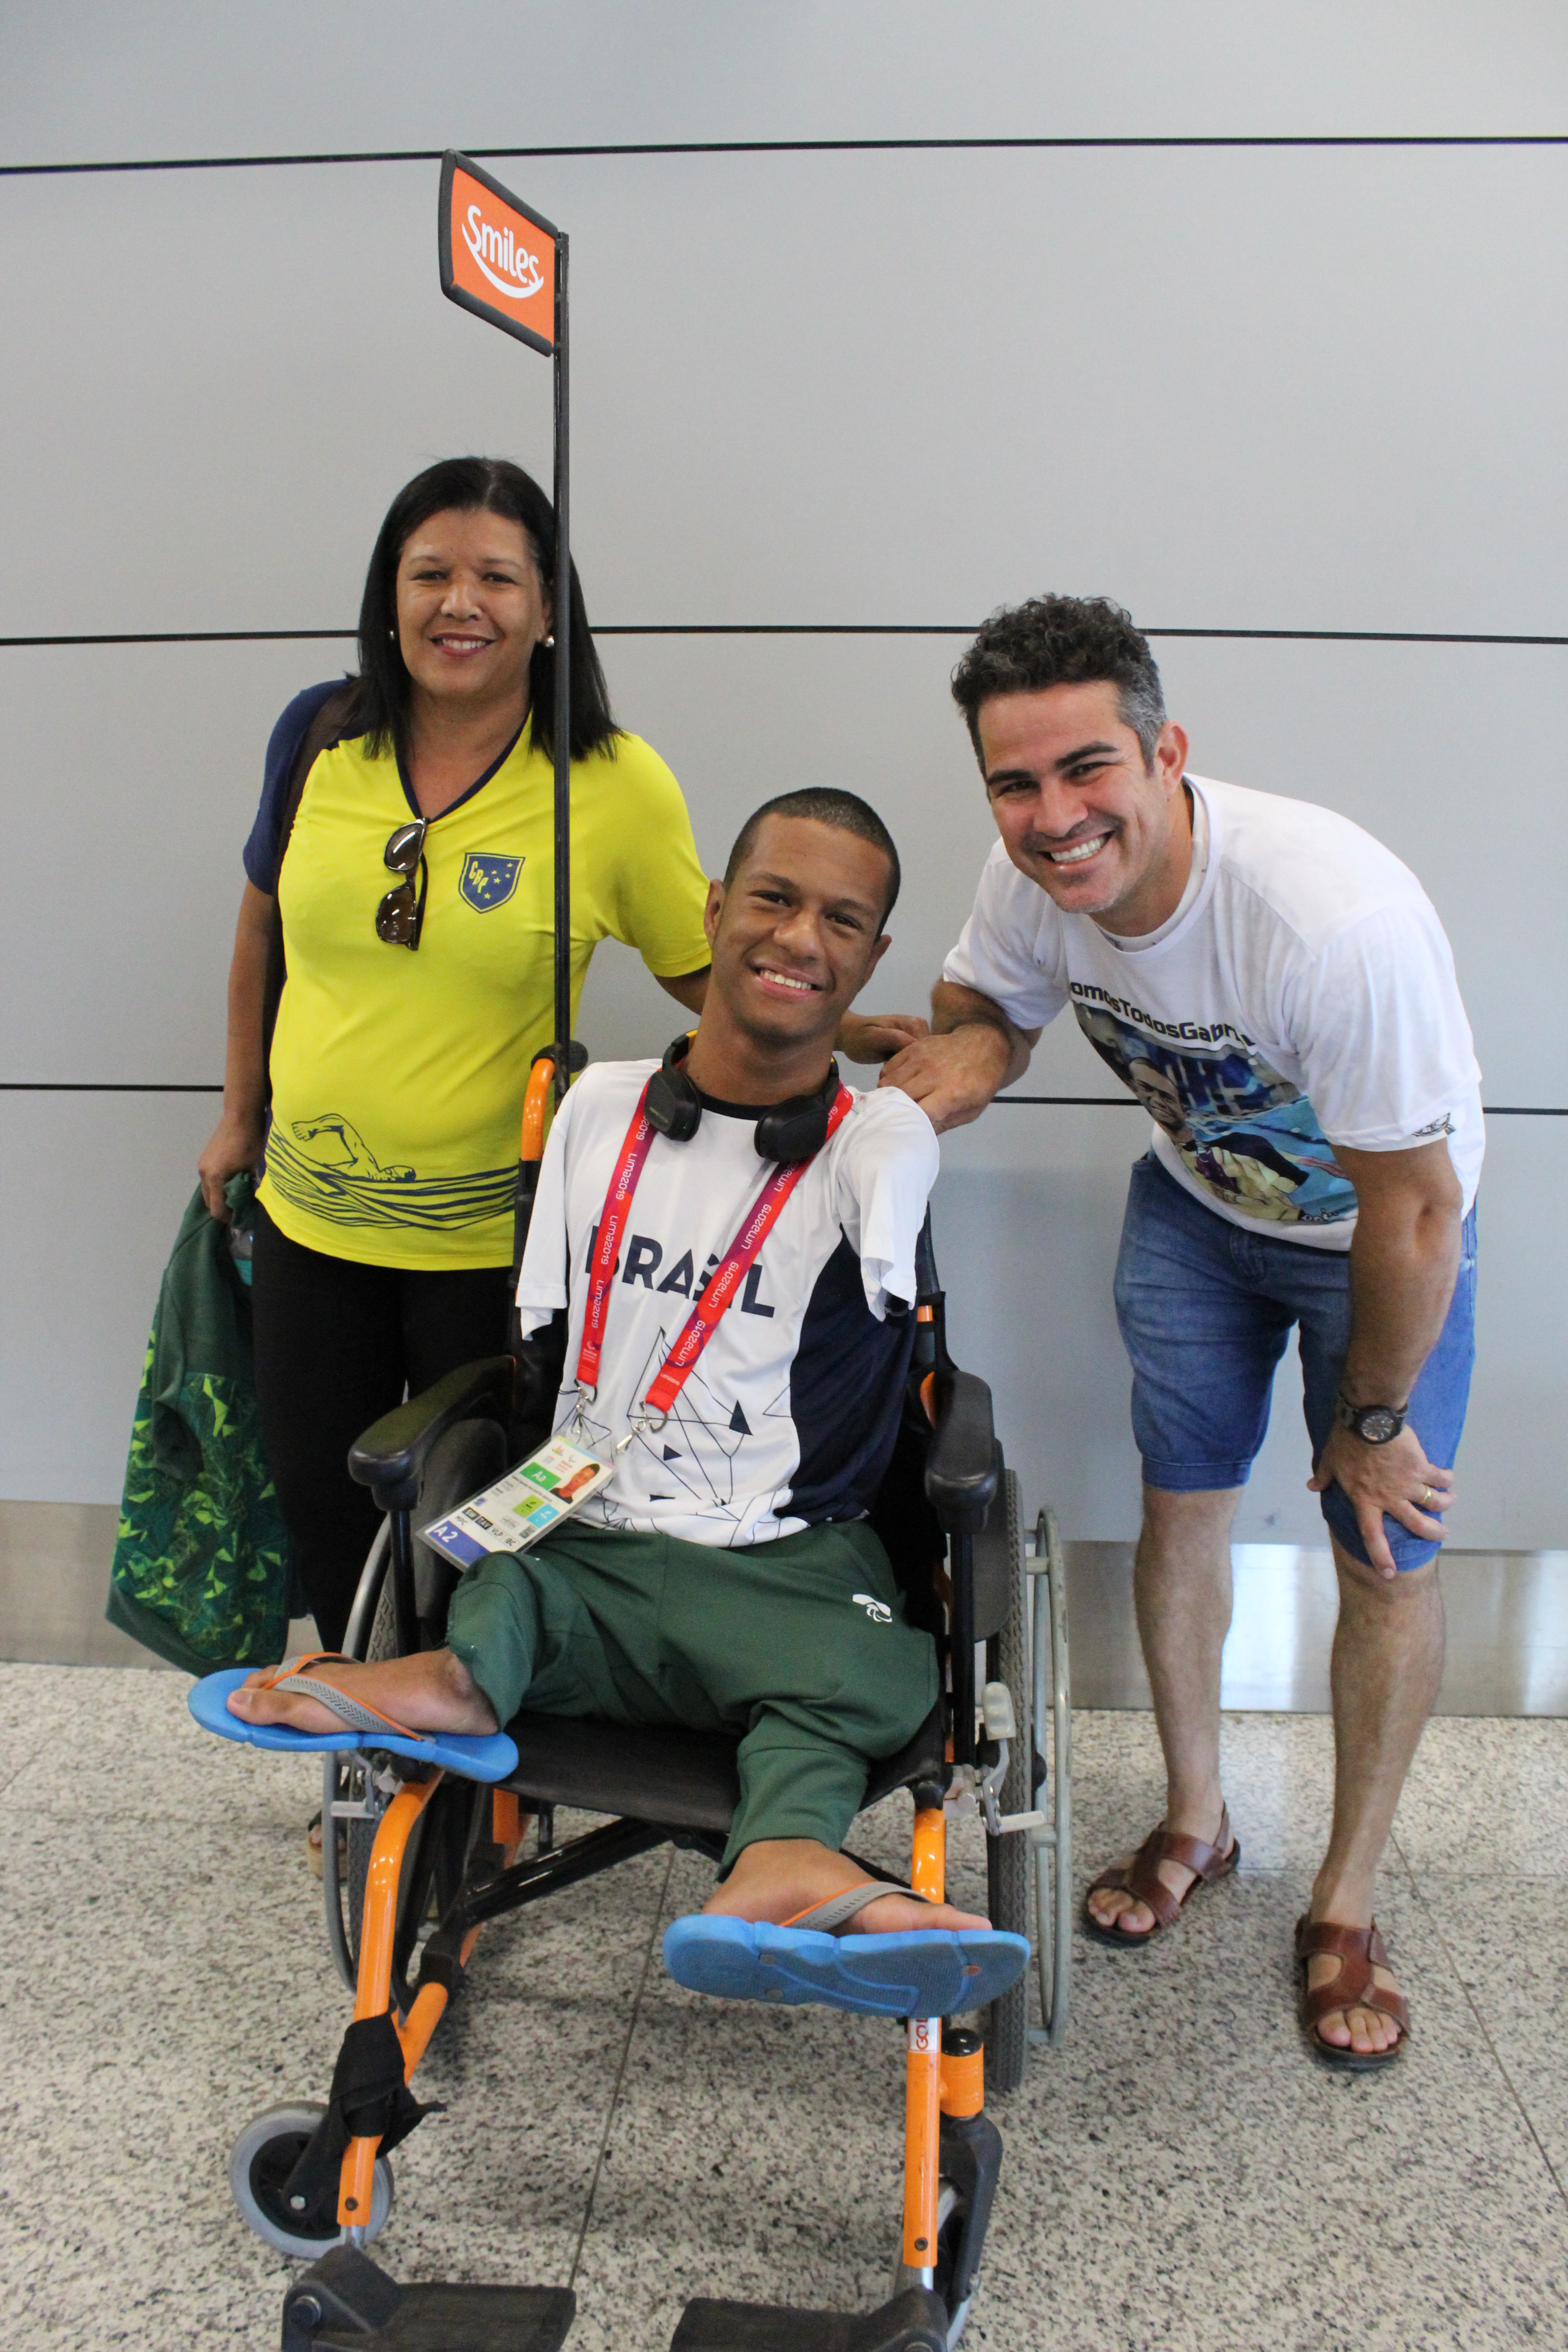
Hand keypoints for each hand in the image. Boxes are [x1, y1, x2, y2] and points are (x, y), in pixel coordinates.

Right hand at [198, 1109, 264, 1221]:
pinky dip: (217, 1186)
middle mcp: (204, 1173)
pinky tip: (232, 1184)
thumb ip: (249, 1188)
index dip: (228, 1218)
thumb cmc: (250, 1141)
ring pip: (208, 1190)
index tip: (241, 1222)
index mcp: (214, 1178)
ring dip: (220, 1197)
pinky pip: (209, 1180)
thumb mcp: (254, 1167)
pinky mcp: (204, 1158)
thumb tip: (251, 1204)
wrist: (241, 1115)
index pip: (216, 1208)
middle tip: (240, 1212)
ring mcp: (202, 1165)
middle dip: (223, 1209)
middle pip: (209, 1201)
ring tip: (237, 1199)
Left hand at [835, 1010, 929, 1064]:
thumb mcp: (875, 1037)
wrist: (849, 1036)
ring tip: (889, 1071)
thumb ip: (895, 1038)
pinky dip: (904, 1069)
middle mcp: (920, 1030)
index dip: (915, 1064)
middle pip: (925, 1057)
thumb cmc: (859, 1036)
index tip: (897, 1071)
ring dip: (906, 1070)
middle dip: (910, 1068)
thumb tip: (916, 1046)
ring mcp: (916, 1039)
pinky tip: (892, 1072)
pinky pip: (914, 1063)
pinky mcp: (910, 1048)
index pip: (925, 1049)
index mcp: (915, 1024)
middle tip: (889, 1072)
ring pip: (919, 1062)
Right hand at [876, 1025, 1012, 1133]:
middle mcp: (934, 1074)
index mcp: (952, 1092)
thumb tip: (919, 1136)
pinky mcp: (914, 1047)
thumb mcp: (972, 1110)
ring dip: (889, 1095)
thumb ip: (945, 1124)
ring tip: (896, 1101)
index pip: (920, 1113)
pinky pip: (888, 1067)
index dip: (910, 1123)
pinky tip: (898, 1084)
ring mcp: (922, 1058)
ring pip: (889, 1082)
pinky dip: (888, 1079)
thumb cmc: (980, 1082)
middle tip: (897, 1116)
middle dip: (896, 1110)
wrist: (985, 1045)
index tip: (907, 1130)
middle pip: (899, 1097)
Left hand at [1308, 1423, 1453, 1578]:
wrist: (1369, 1419)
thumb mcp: (1329, 1460)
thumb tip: (1312, 1486)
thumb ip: (1323, 1476)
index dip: (1381, 1557)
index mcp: (1365, 1500)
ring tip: (1449, 1502)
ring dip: (1445, 1503)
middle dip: (1432, 1533)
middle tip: (1441, 1535)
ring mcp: (1408, 1483)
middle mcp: (1390, 1498)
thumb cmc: (1346, 1440)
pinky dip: (1447, 1479)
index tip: (1389, 1574)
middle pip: (1417, 1524)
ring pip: (1435, 1502)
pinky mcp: (1422, 1467)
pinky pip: (1441, 1478)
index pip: (1372, 1536)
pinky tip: (1449, 1478)